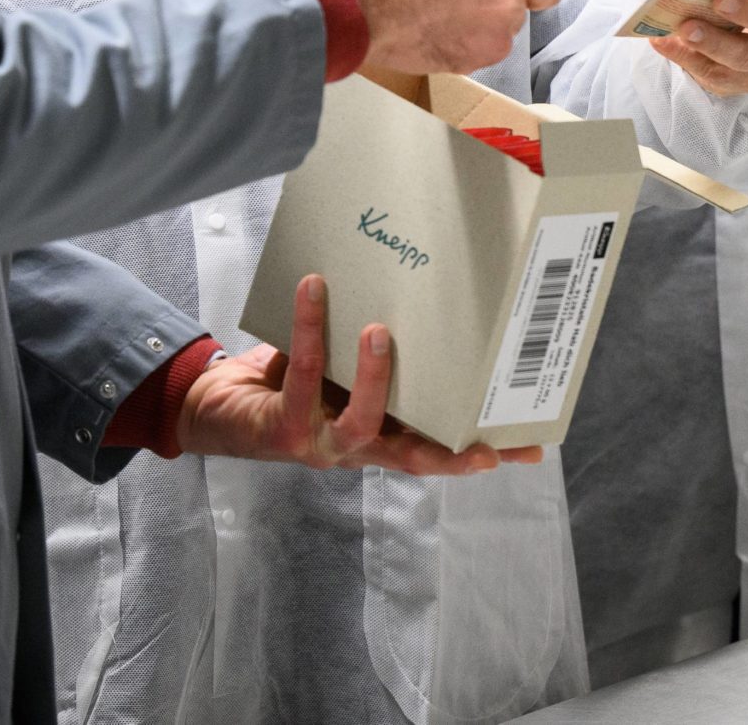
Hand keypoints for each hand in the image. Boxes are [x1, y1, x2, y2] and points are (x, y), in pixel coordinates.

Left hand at [175, 275, 542, 474]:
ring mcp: (321, 445)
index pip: (441, 447)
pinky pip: (303, 376)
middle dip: (455, 453)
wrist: (216, 411)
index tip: (531, 449)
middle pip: (417, 460)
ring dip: (375, 377)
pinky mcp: (283, 429)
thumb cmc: (290, 383)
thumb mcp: (341, 370)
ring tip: (380, 330)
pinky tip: (313, 290)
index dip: (483, 449)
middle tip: (490, 443)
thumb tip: (415, 287)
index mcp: (382, 434)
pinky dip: (310, 329)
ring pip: (361, 423)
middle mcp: (358, 449)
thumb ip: (377, 353)